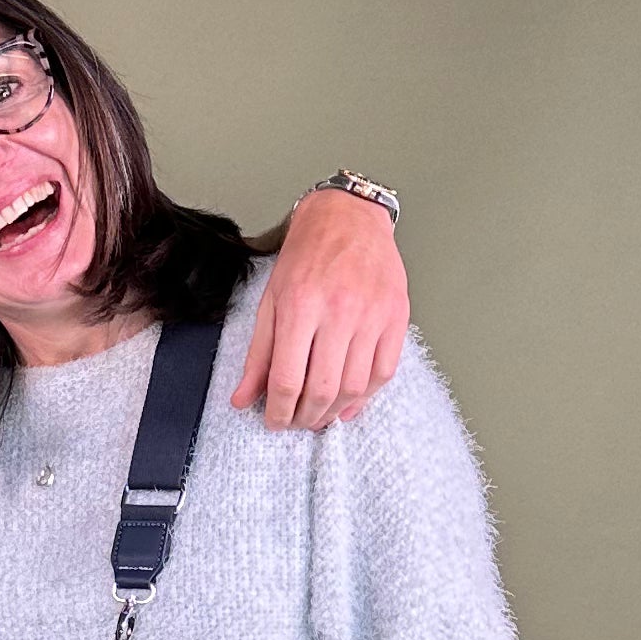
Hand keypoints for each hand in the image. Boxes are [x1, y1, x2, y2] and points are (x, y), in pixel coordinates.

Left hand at [235, 185, 410, 429]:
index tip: (274, 421)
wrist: (349, 217)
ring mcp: (372, 316)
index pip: (288, 379)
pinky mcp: (397, 317)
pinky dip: (365, 396)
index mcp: (301, 306)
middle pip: (322, 390)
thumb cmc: (307, 255)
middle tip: (296, 422)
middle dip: (305, 417)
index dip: (278, 411)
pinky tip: (349, 402)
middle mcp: (339, 313)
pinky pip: (383, 373)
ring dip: (333, 412)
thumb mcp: (271, 300)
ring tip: (319, 415)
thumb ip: (259, 354)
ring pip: (354, 388)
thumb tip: (243, 398)